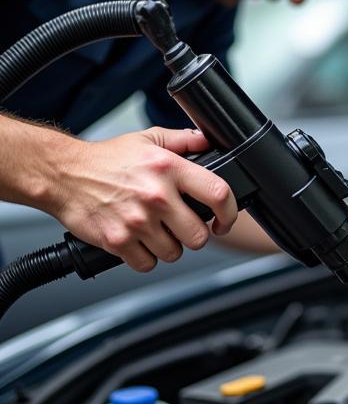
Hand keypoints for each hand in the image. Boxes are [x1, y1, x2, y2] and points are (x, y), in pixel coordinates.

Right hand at [48, 127, 237, 271]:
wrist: (61, 174)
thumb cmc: (104, 159)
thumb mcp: (147, 140)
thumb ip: (182, 140)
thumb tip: (208, 140)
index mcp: (169, 169)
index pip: (219, 194)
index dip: (229, 213)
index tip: (224, 221)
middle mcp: (156, 196)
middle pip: (199, 236)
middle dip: (194, 235)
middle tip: (181, 227)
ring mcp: (137, 221)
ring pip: (174, 253)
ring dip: (168, 247)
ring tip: (155, 231)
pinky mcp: (118, 241)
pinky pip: (147, 264)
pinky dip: (145, 258)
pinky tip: (138, 241)